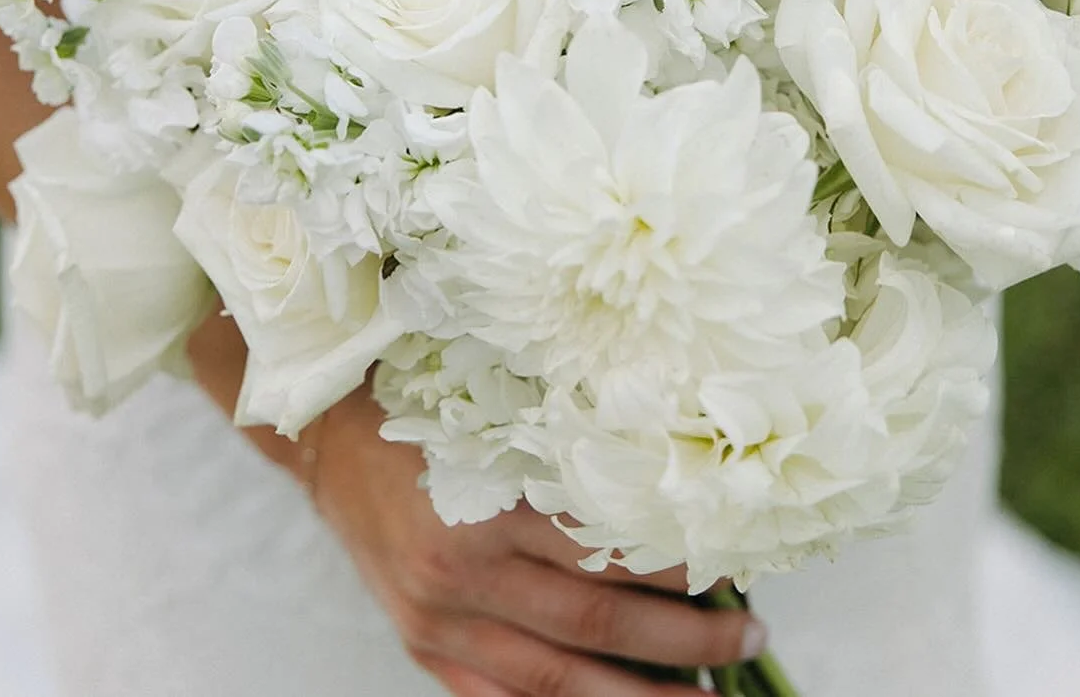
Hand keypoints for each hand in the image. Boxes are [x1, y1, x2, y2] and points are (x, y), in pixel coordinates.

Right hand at [312, 386, 764, 696]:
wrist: (331, 444)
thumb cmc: (424, 411)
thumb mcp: (494, 413)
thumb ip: (566, 449)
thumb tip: (666, 476)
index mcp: (485, 504)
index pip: (603, 550)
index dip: (675, 565)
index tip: (732, 561)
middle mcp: (463, 574)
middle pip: (596, 624)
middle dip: (685, 640)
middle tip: (749, 630)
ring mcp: (441, 625)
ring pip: (560, 683)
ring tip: (710, 696)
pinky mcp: (425, 652)